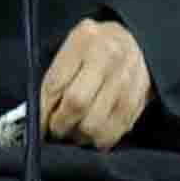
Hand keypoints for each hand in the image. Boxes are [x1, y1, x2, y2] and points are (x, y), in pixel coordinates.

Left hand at [41, 19, 152, 149]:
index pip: (56, 84)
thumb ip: (56, 77)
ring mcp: (128, 80)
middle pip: (78, 104)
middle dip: (61, 125)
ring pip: (97, 125)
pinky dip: (100, 139)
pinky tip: (94, 134)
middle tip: (57, 129)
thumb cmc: (96, 47)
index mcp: (85, 41)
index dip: (43, 111)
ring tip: (75, 133)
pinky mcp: (140, 100)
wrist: (136, 43)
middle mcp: (109, 58)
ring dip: (80, 137)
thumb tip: (40, 114)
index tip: (39, 124)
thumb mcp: (71, 47)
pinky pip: (116, 131)